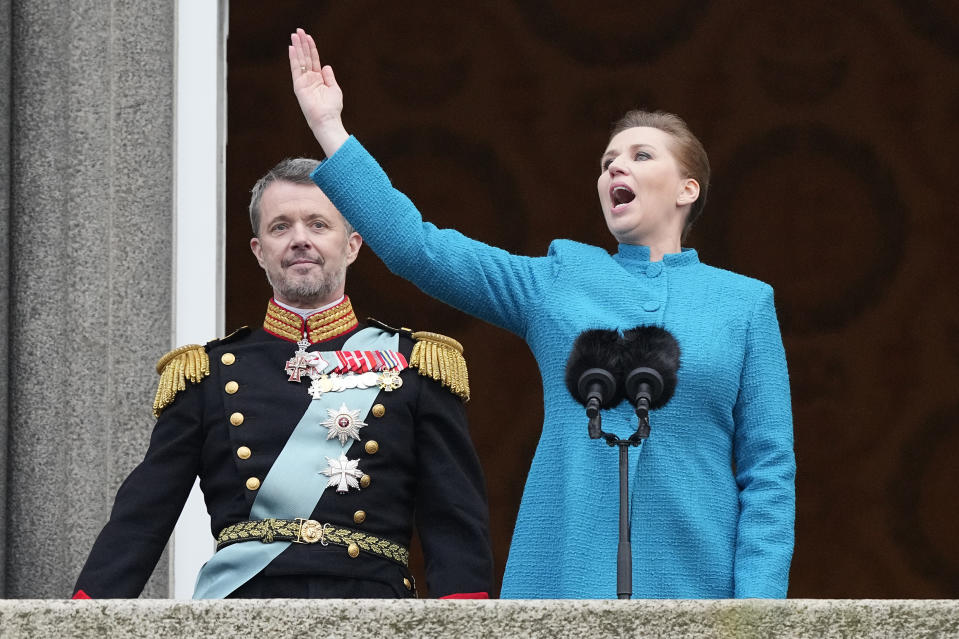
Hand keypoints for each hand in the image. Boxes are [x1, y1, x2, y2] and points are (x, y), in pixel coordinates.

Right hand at [289, 28, 348, 154]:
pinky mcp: (298, 86)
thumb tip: (326, 65)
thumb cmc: (332, 108)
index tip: (308, 36)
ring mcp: (303, 82)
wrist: (327, 119)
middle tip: (298, 30)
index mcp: (318, 79)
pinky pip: (295, 69)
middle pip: (305, 57)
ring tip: (294, 34)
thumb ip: (329, 77)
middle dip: (302, 44)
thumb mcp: (334, 88)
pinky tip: (292, 48)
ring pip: (300, 60)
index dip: (311, 48)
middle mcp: (309, 79)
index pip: (314, 60)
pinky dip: (293, 58)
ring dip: (297, 47)